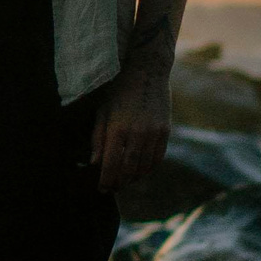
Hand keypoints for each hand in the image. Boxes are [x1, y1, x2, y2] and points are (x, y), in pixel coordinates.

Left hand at [88, 60, 170, 191]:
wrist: (147, 71)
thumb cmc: (119, 91)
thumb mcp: (102, 111)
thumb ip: (98, 138)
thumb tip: (95, 163)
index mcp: (117, 128)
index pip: (111, 164)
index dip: (106, 180)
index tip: (102, 189)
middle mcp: (137, 133)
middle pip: (129, 170)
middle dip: (119, 183)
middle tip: (112, 188)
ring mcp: (153, 133)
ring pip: (144, 167)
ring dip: (134, 178)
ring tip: (125, 181)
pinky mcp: (165, 131)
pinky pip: (157, 158)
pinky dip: (148, 168)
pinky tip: (140, 170)